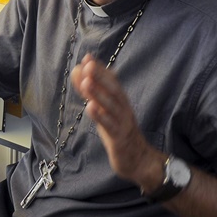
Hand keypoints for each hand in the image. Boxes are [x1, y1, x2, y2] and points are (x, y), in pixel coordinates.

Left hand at [71, 53, 160, 187]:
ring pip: (111, 106)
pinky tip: (90, 108)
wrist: (138, 159)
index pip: (111, 81)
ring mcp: (122, 123)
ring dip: (98, 93)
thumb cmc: (118, 131)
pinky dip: (100, 116)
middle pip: (113, 90)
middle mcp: (123, 109)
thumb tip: (78, 72)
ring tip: (86, 82)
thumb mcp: (104, 111)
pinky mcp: (119, 138)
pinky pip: (110, 126)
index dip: (100, 69)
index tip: (87, 58)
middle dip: (100, 76)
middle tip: (88, 64)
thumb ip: (91, 93)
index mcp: (120, 101)